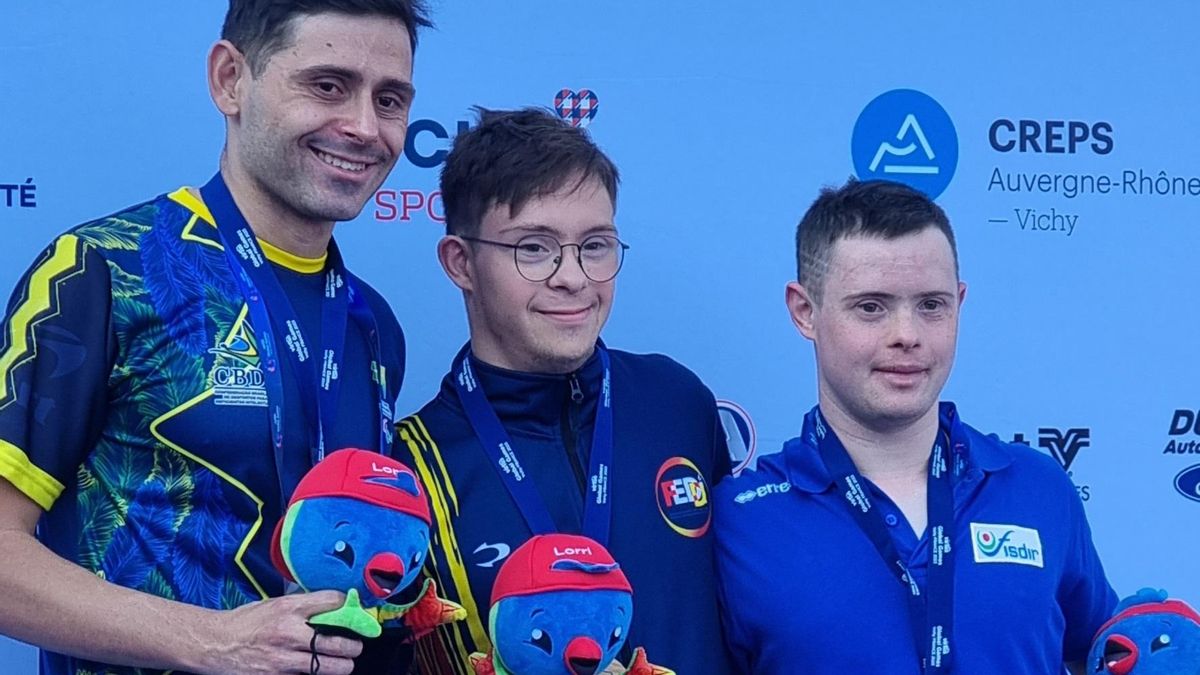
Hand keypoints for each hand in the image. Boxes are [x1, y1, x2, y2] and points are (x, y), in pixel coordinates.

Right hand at [201, 591, 362, 674]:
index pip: (333, 602)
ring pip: (328, 667)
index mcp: (288, 608)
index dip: (348, 606)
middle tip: (356, 646)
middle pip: (337, 642)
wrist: (214, 644)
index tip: (355, 612)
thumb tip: (333, 605)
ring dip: (342, 666)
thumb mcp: (273, 604)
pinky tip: (316, 671)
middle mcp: (288, 632)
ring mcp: (282, 659)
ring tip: (344, 663)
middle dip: (353, 646)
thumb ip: (301, 606)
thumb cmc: (245, 622)